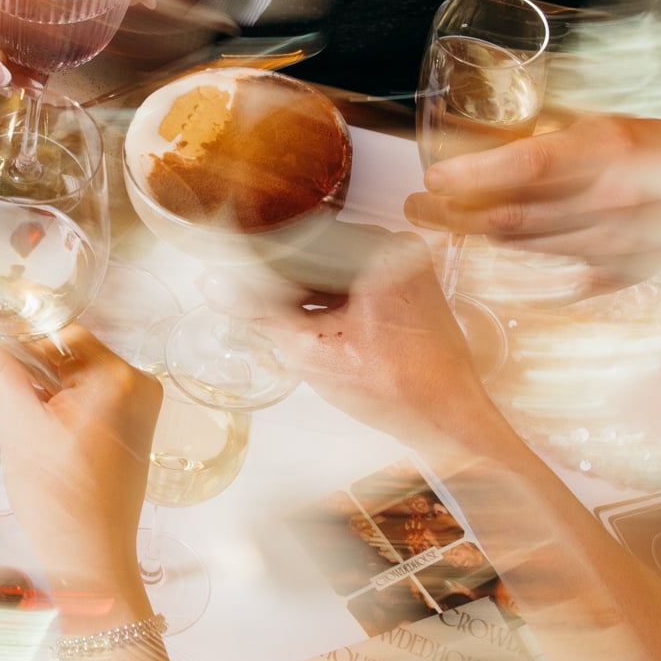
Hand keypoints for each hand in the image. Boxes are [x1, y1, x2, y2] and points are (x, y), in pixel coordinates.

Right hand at [0, 326, 160, 594]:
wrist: (91, 559)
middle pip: (71, 352)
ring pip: (76, 375)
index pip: (60, 331)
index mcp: (118, 378)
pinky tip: (31, 414)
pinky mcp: (131, 430)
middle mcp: (138, 386)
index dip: (16, 331)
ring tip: (5, 392)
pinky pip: (88, 398)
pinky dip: (58, 400)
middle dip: (27, 358)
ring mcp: (138, 409)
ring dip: (41, 380)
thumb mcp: (19, 427)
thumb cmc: (59, 500)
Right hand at [253, 232, 509, 456]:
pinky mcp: (411, 287)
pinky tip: (315, 328)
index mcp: (378, 250)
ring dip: (307, 293)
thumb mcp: (312, 350)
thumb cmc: (394, 387)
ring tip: (285, 324)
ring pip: (336, 269)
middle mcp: (397, 247)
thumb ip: (260, 312)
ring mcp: (408, 266)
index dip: (262, 263)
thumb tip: (215, 284)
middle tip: (255, 307)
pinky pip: (357, 281)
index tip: (236, 278)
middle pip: (318, 254)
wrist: (445, 418)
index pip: (299, 242)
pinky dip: (333, 301)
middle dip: (285, 282)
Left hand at [408, 114, 660, 283]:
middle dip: (455, 214)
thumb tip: (497, 132)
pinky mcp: (626, 272)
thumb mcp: (612, 122)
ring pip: (530, 246)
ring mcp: (615, 243)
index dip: (474, 173)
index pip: (525, 165)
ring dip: (482, 239)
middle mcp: (607, 200)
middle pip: (513, 215)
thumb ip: (560, 132)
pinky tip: (502, 279)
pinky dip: (534, 279)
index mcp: (609, 151)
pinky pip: (569, 281)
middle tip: (414, 207)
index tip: (433, 176)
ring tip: (443, 226)